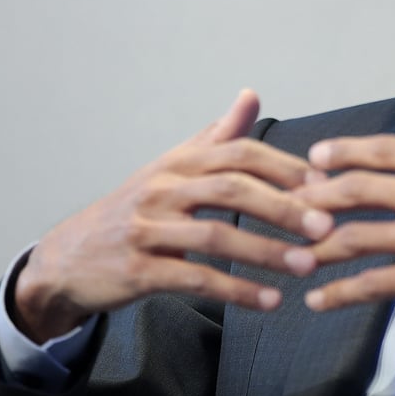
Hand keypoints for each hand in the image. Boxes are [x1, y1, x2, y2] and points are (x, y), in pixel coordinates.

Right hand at [12, 89, 333, 342]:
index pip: (239, 152)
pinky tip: (270, 301)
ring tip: (307, 267)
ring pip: (216, 235)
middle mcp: (162, 188)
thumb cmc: (135, 210)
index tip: (323, 183)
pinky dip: (236, 290)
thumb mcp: (172, 167)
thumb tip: (251, 94)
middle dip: (284, 207)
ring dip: (267, 253)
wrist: (69, 258)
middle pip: (232, 189)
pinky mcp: (139, 270)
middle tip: (325, 226)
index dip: (283, 166)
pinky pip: (195, 279)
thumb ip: (216, 136)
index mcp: (178, 162)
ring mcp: (148, 229)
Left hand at [292, 72, 394, 394]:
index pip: (386, 151)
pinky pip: (374, 284)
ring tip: (293, 253)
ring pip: (356, 237)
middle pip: (358, 189)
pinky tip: (318, 300)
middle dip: (318, 194)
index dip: (345, 151)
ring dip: (319, 245)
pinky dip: (340, 293)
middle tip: (291, 200)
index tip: (317, 155)